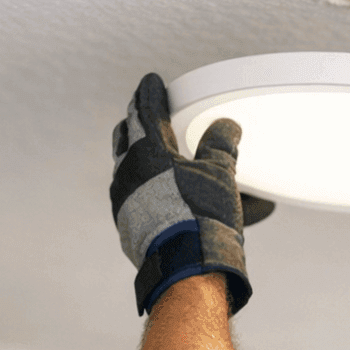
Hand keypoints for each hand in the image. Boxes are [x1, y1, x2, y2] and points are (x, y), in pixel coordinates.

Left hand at [110, 73, 274, 315]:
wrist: (187, 268)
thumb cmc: (203, 217)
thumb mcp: (220, 174)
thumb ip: (221, 144)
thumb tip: (226, 125)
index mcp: (147, 151)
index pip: (144, 109)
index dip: (150, 92)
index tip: (152, 81)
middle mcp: (127, 173)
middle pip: (125, 135)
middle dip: (135, 120)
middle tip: (145, 112)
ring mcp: (123, 201)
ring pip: (126, 167)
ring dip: (139, 155)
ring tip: (156, 154)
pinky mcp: (127, 225)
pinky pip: (132, 195)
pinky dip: (145, 184)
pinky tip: (160, 193)